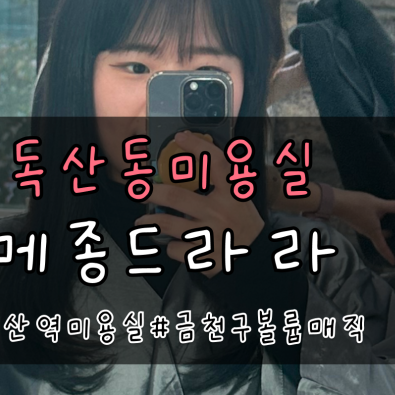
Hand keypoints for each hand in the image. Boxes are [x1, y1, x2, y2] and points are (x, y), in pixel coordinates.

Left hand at [135, 131, 264, 278]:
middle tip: (137, 191)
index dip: (198, 147)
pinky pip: (175, 249)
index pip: (217, 163)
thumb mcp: (239, 199)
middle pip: (176, 196)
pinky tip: (175, 245)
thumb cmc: (242, 223)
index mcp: (232, 194)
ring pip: (168, 224)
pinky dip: (171, 247)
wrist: (256, 257)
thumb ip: (220, 183)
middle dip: (151, 192)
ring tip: (141, 223)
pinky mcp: (204, 257)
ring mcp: (212, 236)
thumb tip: (190, 163)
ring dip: (149, 222)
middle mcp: (221, 212)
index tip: (180, 137)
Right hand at [332, 189, 394, 265]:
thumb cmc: (357, 205)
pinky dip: (377, 223)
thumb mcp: (378, 204)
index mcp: (373, 231)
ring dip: (382, 230)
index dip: (389, 255)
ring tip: (393, 225)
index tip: (394, 263)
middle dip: (387, 240)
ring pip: (374, 231)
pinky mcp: (356, 220)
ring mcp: (360, 226)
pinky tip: (380, 214)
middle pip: (378, 239)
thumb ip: (393, 206)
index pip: (382, 246)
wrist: (337, 202)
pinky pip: (369, 225)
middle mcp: (366, 231)